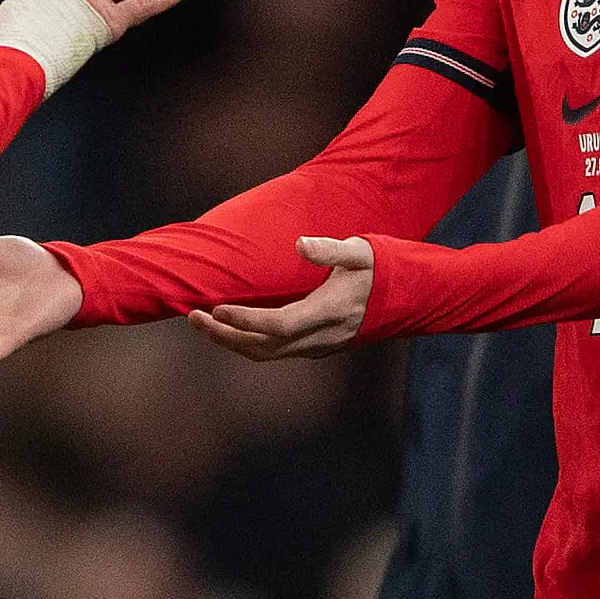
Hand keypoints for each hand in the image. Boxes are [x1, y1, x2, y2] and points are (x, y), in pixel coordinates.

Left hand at [190, 237, 373, 360]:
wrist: (406, 297)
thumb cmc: (379, 268)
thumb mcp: (360, 251)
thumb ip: (331, 249)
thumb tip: (301, 244)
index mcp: (331, 311)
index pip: (280, 325)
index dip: (246, 320)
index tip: (217, 308)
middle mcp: (322, 336)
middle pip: (266, 346)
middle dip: (226, 334)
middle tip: (193, 316)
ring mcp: (320, 347)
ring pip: (268, 354)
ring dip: (232, 342)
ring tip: (203, 324)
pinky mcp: (317, 348)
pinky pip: (276, 352)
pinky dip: (248, 343)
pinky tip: (230, 328)